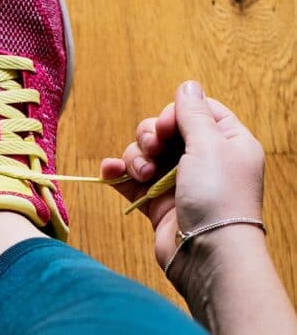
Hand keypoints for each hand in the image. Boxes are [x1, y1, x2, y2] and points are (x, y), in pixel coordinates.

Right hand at [100, 81, 264, 284]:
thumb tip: (188, 84)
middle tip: (154, 150)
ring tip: (143, 174)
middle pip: (164, 131)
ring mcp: (178, 182)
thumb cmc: (218, 197)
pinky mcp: (156, 202)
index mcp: (227, 143)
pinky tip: (110, 172)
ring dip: (135, 157)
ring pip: (144, 153)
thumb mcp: (210, 145)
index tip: (167, 127)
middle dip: (150, 137)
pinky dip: (118, 173)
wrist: (206, 252)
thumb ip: (193, 113)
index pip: (197, 111)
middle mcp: (203, 160)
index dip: (174, 114)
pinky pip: (130, 179)